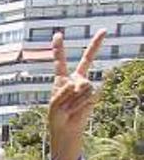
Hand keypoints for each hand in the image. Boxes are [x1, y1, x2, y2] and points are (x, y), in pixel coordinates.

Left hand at [47, 29, 105, 159]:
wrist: (67, 129)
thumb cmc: (56, 117)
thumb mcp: (54, 104)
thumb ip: (64, 91)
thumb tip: (78, 83)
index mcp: (61, 79)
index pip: (60, 61)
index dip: (59, 48)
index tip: (58, 34)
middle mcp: (75, 78)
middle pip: (88, 59)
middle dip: (96, 44)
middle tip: (105, 30)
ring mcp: (86, 85)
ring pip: (83, 84)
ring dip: (74, 98)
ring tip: (69, 107)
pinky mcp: (93, 93)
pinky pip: (89, 93)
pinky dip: (81, 102)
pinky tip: (77, 108)